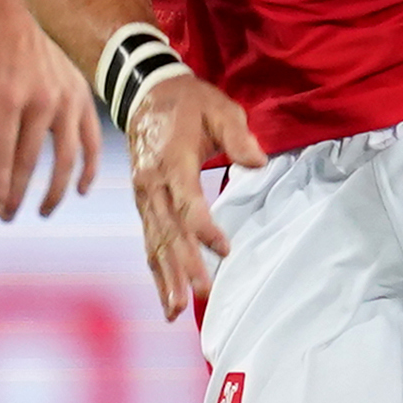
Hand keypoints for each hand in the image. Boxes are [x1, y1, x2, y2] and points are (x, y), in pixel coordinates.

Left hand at [0, 9, 98, 221]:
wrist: (21, 20)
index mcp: (6, 98)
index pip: (1, 155)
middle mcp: (40, 100)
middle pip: (30, 162)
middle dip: (18, 195)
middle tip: (6, 216)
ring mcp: (65, 100)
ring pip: (65, 159)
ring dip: (54, 191)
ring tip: (41, 212)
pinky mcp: (83, 98)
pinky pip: (91, 142)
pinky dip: (89, 170)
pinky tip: (80, 191)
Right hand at [127, 72, 264, 319]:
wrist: (145, 93)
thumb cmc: (189, 102)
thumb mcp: (219, 107)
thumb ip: (238, 136)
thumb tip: (258, 162)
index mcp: (172, 160)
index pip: (187, 202)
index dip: (205, 228)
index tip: (226, 249)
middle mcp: (152, 183)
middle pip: (168, 230)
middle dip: (184, 264)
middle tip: (201, 293)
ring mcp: (144, 196)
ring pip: (154, 242)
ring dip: (166, 277)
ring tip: (175, 309)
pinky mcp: (144, 205)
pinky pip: (149, 241)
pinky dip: (157, 271)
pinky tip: (166, 297)